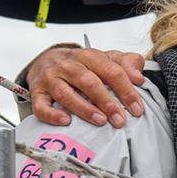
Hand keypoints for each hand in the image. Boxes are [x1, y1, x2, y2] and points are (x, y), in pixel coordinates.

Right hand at [26, 47, 145, 127]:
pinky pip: (41, 105)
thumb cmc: (83, 65)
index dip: (126, 90)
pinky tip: (66, 121)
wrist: (47, 60)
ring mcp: (51, 79)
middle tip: (120, 120)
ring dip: (84, 108)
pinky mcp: (38, 93)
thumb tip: (139, 77)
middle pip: (88, 82)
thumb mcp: (107, 59)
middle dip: (106, 102)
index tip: (137, 108)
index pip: (111, 71)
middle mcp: (68, 65)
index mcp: (89, 56)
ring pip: (65, 93)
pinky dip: (52, 114)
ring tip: (101, 121)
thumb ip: (127, 63)